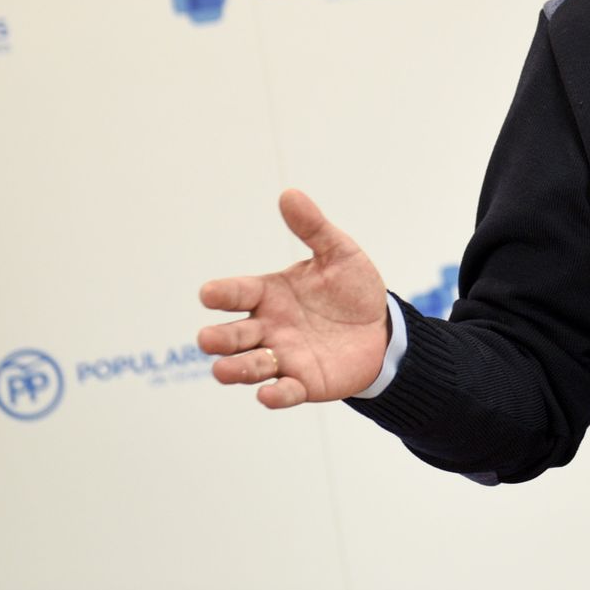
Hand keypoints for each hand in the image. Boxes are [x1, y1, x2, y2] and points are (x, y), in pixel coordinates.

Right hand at [198, 188, 388, 408]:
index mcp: (270, 294)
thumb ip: (312, 228)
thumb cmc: (351, 289)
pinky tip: (268, 395)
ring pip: (250, 366)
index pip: (239, 292)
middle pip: (234, 335)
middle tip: (207, 338)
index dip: (222, 293)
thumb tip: (289, 194)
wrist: (381, 327)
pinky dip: (274, 395)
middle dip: (218, 338)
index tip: (208, 293)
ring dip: (235, 369)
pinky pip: (284, 392)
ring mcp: (283, 357)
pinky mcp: (304, 383)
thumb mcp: (338, 253)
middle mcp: (269, 327)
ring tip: (222, 369)